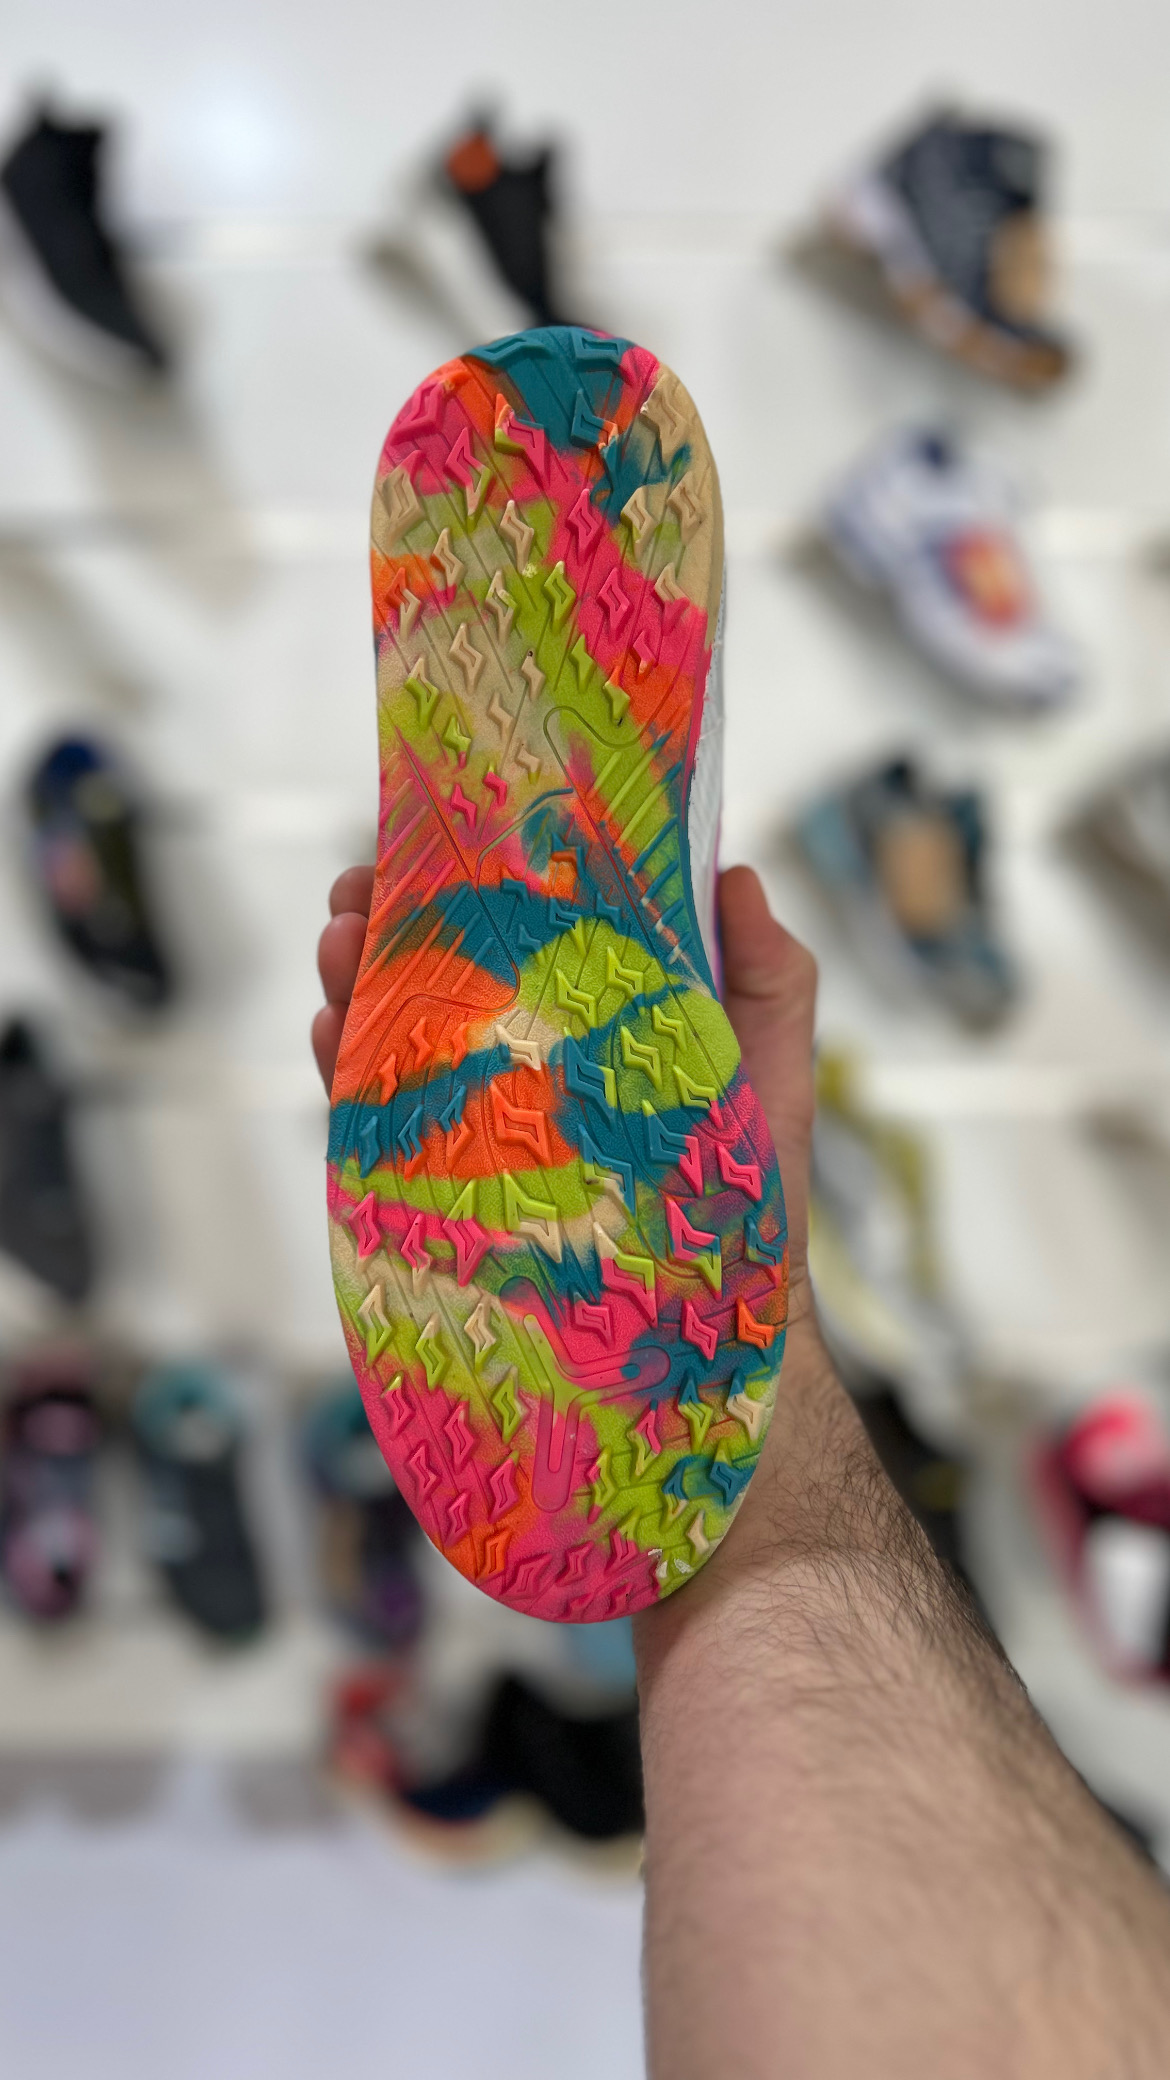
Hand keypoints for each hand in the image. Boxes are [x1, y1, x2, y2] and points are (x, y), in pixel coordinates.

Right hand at [313, 862, 816, 1304]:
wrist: (712, 1318)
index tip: (443, 835)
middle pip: (441, 966)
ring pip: (394, 1028)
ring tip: (337, 940)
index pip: (523, 924)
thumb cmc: (749, 1188)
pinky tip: (326, 1029)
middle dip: (387, 914)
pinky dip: (338, 1067)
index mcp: (593, 1010)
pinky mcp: (445, 1178)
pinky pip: (375, 1117)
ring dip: (351, 974)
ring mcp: (480, 1115)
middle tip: (358, 886)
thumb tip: (736, 872)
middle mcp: (525, 1052)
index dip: (477, 876)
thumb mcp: (774, 1069)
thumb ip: (769, 973)